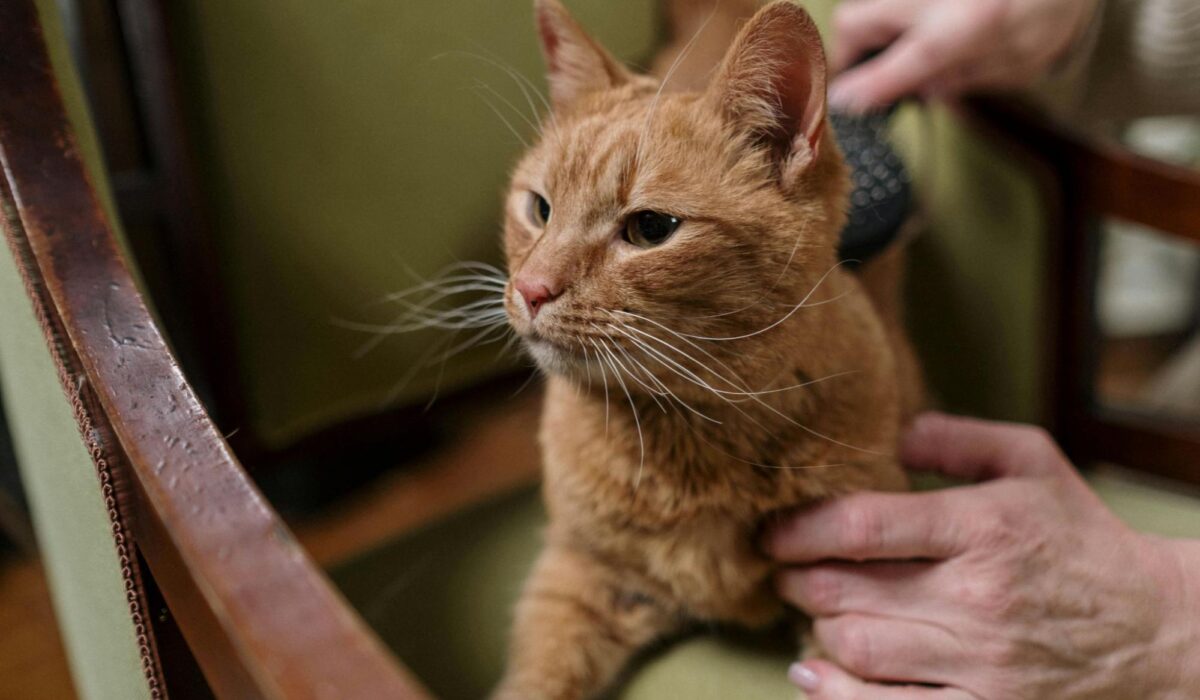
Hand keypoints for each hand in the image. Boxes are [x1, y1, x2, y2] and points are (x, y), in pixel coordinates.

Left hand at [765, 412, 1199, 698]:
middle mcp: (977, 596)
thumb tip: (886, 434)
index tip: (772, 530)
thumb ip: (955, 439)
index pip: (862, 525)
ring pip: (855, 646)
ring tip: (809, 606)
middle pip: (844, 589)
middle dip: (795, 576)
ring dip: (814, 626)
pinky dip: (836, 695)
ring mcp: (981, 662)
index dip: (799, 527)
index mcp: (983, 526)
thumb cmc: (1079, 537)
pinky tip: (809, 673)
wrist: (1155, 627)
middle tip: (783, 567)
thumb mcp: (1032, 462)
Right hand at [829, 0, 1099, 111]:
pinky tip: (910, 23)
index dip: (858, 93)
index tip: (843, 107)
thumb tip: (925, 93)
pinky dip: (888, 11)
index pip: (889, 70)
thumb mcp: (1021, 60)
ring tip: (891, 44)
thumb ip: (966, 79)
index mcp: (958, 30)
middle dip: (849, 51)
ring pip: (863, 2)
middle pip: (854, 22)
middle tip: (863, 70)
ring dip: (867, 27)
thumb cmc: (1054, 6)